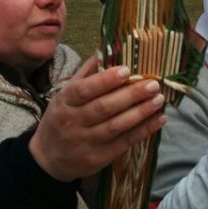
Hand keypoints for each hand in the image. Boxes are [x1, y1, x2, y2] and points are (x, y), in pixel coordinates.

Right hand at [29, 56, 166, 181]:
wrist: (48, 158)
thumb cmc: (62, 117)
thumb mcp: (66, 95)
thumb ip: (86, 74)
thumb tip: (107, 50)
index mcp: (65, 102)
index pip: (84, 90)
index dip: (106, 80)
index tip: (127, 70)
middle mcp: (73, 122)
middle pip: (103, 108)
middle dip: (131, 95)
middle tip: (153, 84)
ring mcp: (85, 142)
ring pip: (116, 126)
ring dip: (140, 112)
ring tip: (159, 100)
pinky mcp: (98, 158)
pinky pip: (124, 142)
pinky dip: (144, 131)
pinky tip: (159, 119)